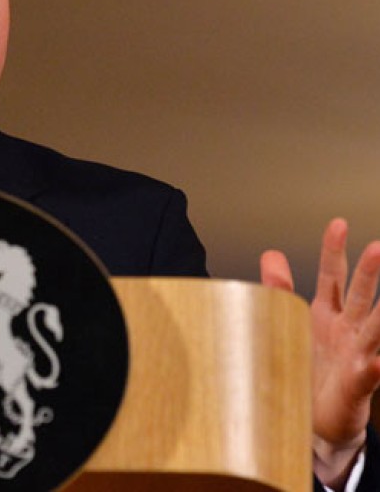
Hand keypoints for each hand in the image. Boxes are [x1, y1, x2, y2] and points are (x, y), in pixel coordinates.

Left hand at [260, 219, 379, 487]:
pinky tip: (375, 360)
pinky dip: (375, 365)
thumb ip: (280, 288)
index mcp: (328, 313)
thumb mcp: (292, 322)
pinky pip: (371, 373)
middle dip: (370, 272)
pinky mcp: (359, 384)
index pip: (332, 276)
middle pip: (361, 295)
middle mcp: (348, 329)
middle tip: (379, 248)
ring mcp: (358, 354)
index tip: (337, 223)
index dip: (333, 251)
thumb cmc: (308, 366)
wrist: (318, 417)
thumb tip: (271, 253)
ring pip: (376, 328)